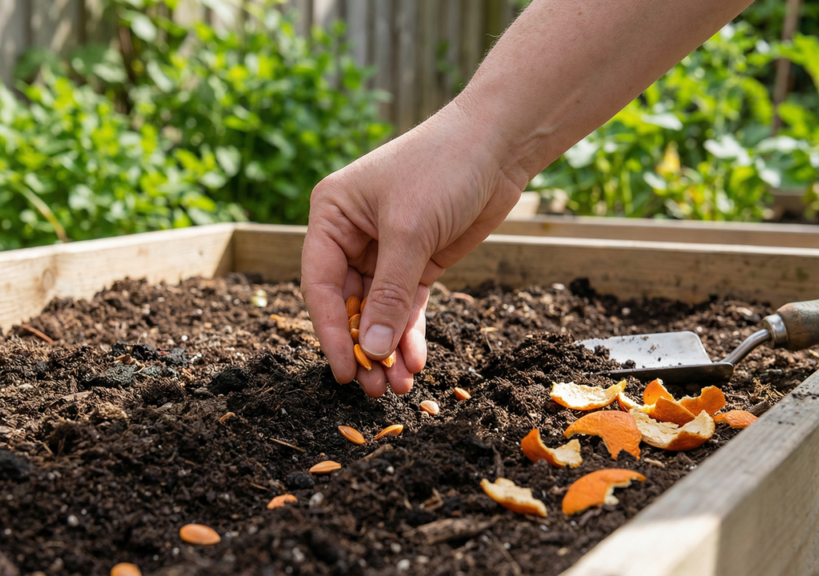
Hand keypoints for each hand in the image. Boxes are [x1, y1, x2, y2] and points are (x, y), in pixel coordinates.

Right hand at [301, 101, 524, 396]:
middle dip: (364, 346)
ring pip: (379, 310)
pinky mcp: (419, 260)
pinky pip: (408, 305)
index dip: (330, 331)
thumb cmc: (443, 167)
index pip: (319, 283)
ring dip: (388, 348)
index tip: (344, 372)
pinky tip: (415, 362)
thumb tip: (373, 351)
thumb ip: (390, 294)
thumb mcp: (410, 231)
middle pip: (347, 303)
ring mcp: (386, 249)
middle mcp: (352, 234)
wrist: (499, 144)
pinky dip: (411, 334)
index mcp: (332, 214)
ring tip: (399, 386)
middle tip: (374, 389)